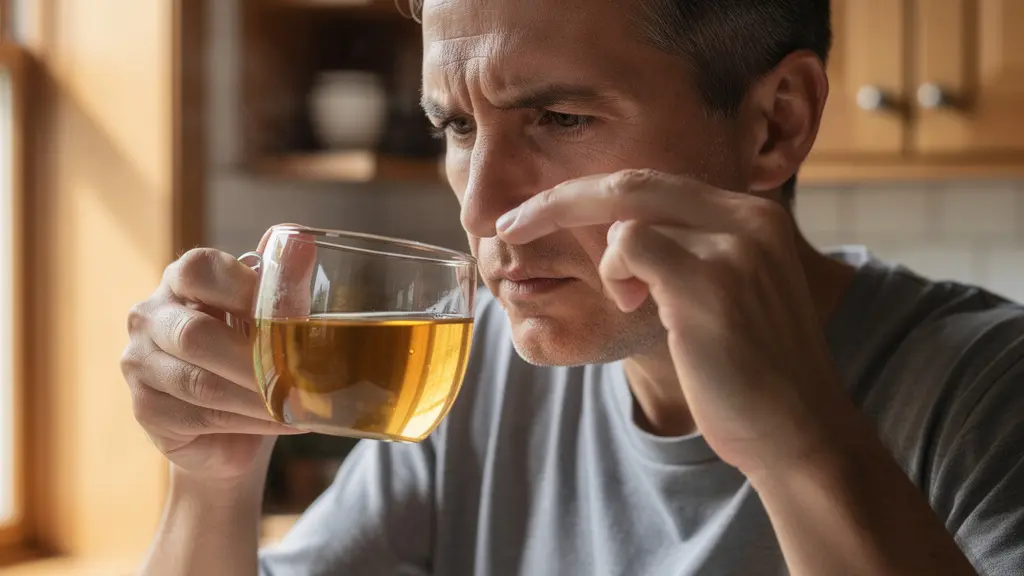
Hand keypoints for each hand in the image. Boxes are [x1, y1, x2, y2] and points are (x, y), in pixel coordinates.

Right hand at [121, 230, 307, 484]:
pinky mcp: (145, 409)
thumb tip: (303, 244)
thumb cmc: (252, 352)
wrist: (228, 421)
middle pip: (195, 335)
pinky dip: (248, 422)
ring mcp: (139, 364)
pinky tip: (279, 422)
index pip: (198, 271)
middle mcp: (150, 316)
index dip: (243, 290)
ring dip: (257, 398)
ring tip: (301, 406)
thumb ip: (282, 284)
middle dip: (254, 361)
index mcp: (180, 280)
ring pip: (199, 383)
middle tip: (301, 378)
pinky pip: (199, 418)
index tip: (289, 315)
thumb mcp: (271, 318)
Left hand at [497, 169, 855, 474]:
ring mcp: (733, 245)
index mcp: (752, 216)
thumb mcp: (724, 294)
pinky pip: (629, 244)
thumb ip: (685, 252)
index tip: (537, 213)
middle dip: (558, 201)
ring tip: (630, 300)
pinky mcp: (711, 281)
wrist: (799, 432)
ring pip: (624, 214)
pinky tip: (632, 304)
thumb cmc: (749, 373)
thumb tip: (613, 232)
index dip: (589, 194)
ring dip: (604, 262)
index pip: (654, 182)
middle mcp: (748, 218)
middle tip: (509, 226)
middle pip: (631, 182)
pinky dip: (613, 272)